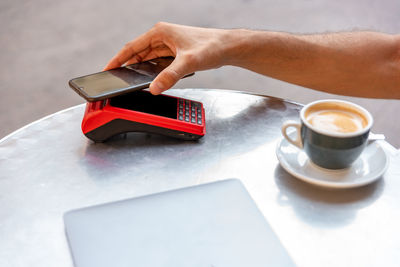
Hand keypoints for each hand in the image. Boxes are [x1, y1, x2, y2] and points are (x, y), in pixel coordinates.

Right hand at [104, 22, 230, 94]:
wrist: (227, 48)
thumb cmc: (211, 47)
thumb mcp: (188, 63)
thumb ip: (170, 76)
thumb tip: (154, 88)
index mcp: (160, 32)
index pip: (131, 47)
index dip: (118, 59)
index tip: (107, 69)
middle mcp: (162, 37)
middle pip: (138, 54)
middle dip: (128, 67)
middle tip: (118, 81)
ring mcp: (168, 45)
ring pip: (148, 60)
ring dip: (141, 70)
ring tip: (131, 83)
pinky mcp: (174, 53)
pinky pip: (158, 64)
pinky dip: (153, 72)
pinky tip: (152, 81)